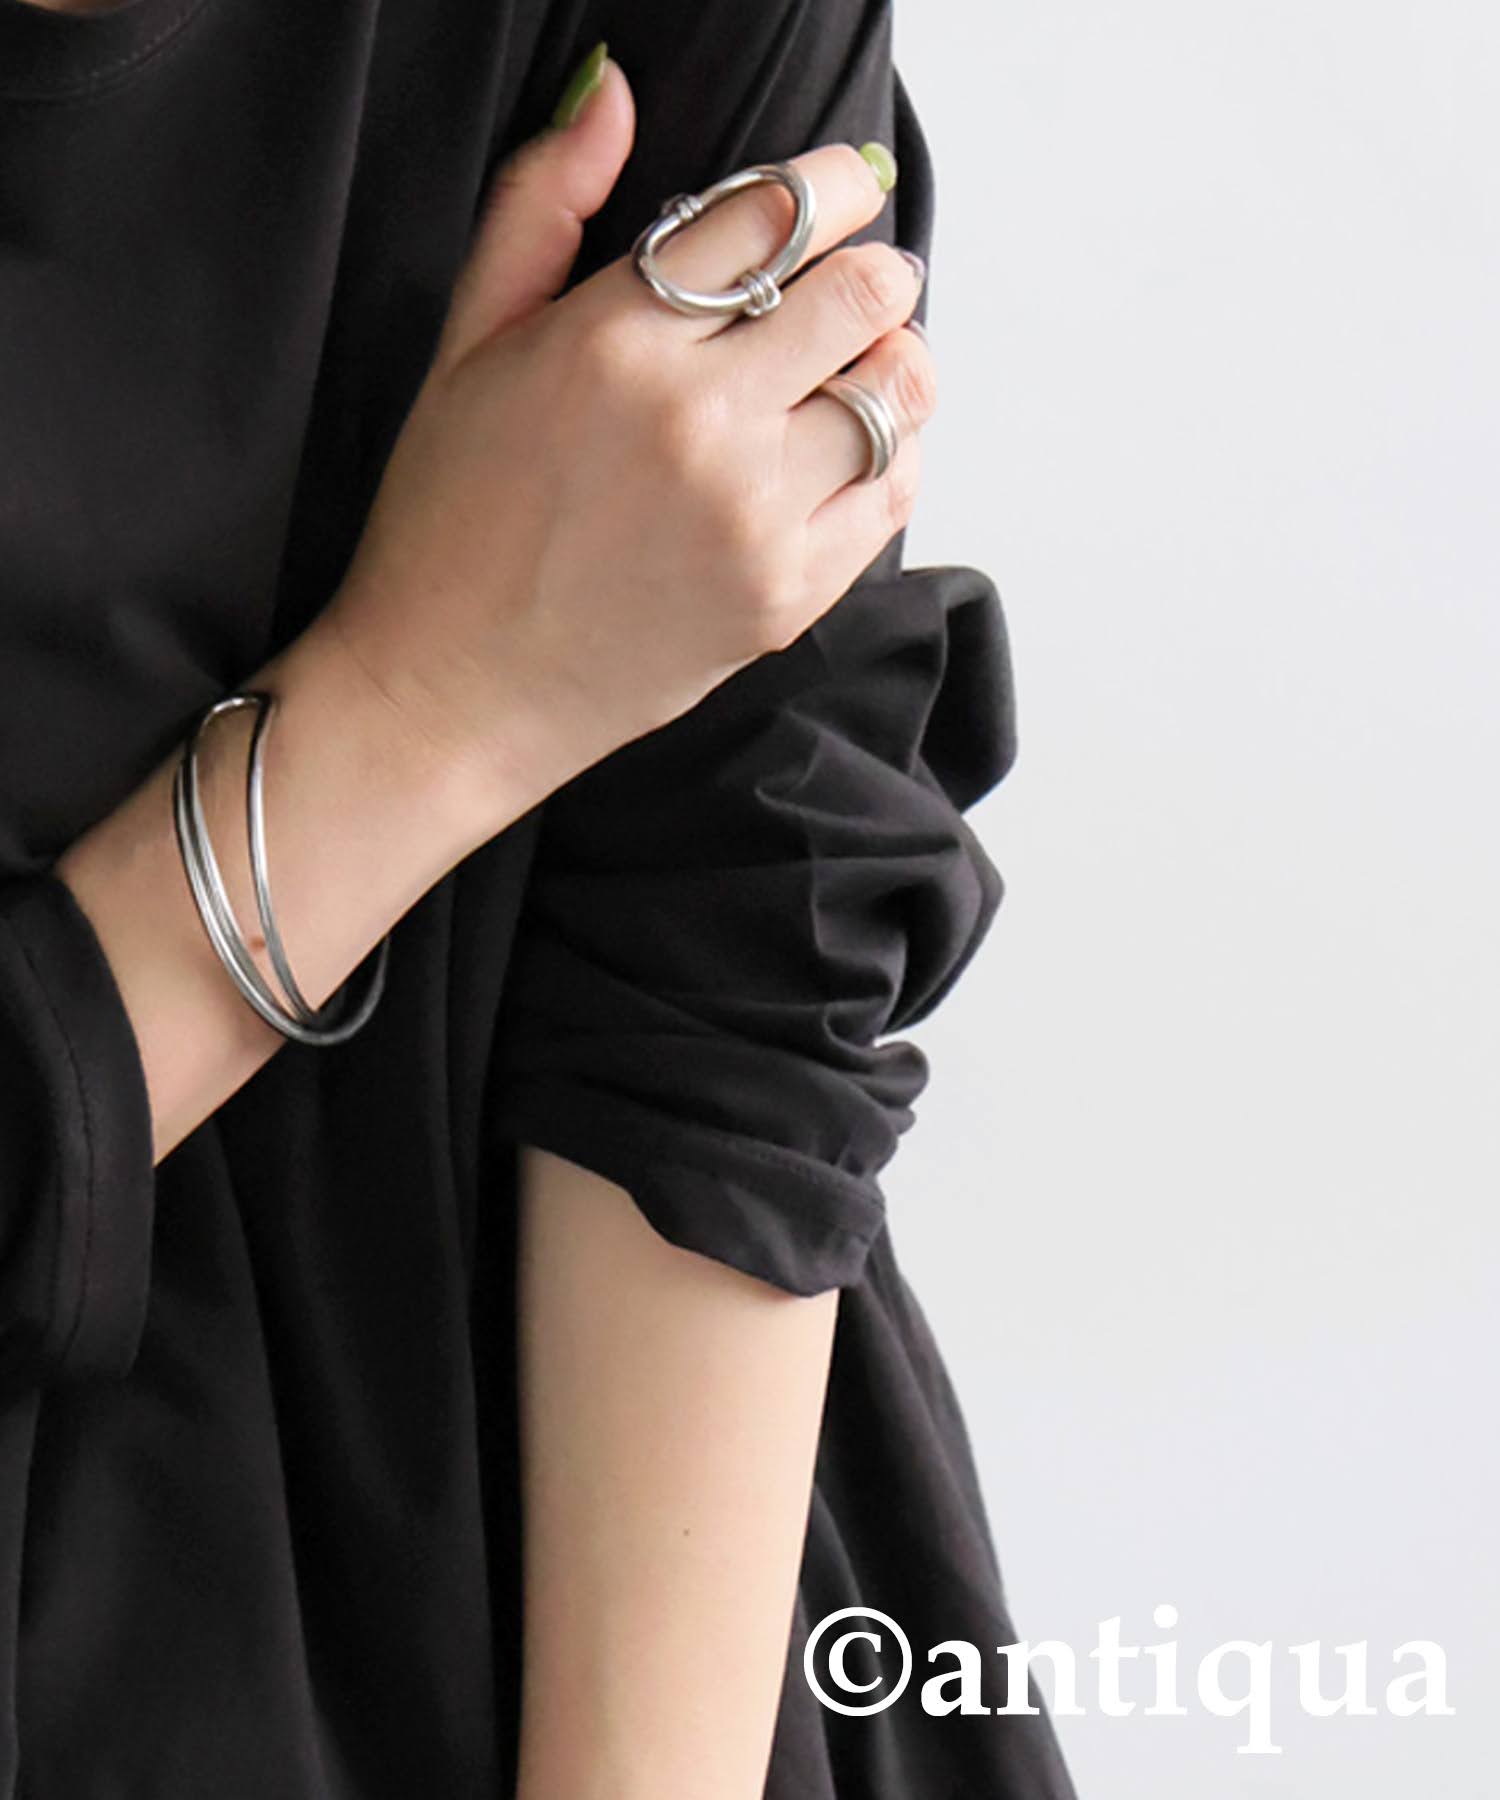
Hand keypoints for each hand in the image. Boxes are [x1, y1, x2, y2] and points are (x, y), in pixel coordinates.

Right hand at [323, 54, 933, 819]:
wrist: (453, 692)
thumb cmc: (452, 521)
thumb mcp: (465, 345)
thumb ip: (540, 207)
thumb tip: (611, 88)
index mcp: (616, 342)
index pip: (779, 215)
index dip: (836, 187)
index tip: (845, 190)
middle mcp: (699, 424)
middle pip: (866, 295)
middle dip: (877, 273)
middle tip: (858, 285)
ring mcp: (752, 518)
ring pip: (896, 393)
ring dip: (891, 363)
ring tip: (852, 371)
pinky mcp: (785, 597)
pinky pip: (894, 494)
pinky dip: (890, 457)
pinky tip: (840, 454)